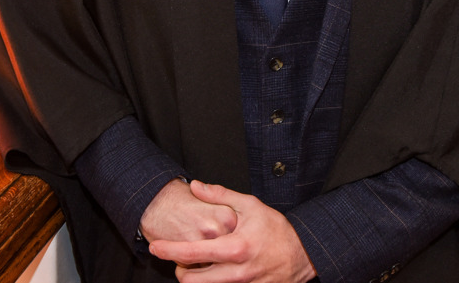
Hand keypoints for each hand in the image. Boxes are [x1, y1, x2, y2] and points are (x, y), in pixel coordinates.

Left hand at [149, 181, 316, 282]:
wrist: (303, 255)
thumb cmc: (277, 229)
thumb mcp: (250, 205)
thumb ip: (220, 195)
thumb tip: (195, 185)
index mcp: (234, 248)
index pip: (192, 253)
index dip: (169, 251)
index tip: (155, 247)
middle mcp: (236, 272)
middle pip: (191, 281)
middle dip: (179, 270)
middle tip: (180, 257)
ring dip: (194, 277)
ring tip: (196, 262)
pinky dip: (211, 281)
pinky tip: (214, 269)